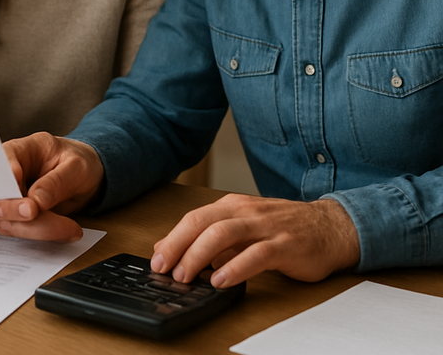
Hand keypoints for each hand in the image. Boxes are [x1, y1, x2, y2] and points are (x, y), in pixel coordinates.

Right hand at [0, 132, 104, 241]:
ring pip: (9, 221)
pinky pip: (21, 231)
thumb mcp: (77, 167)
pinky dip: (43, 235)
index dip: (7, 183)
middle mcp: (11, 173)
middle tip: (37, 215)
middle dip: (18, 214)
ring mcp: (12, 196)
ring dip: (38, 229)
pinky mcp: (19, 217)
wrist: (88, 176)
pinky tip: (67, 230)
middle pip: (0, 196)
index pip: (2, 162)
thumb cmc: (80, 164)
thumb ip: (56, 182)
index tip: (25, 203)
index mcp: (22, 150)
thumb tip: (35, 201)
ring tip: (70, 227)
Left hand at [150, 193, 360, 287]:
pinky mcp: (284, 245)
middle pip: (202, 223)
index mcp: (232, 206)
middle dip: (178, 245)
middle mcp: (245, 211)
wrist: (330, 227)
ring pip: (223, 234)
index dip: (172, 239)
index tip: (155, 259)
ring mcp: (265, 227)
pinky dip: (235, 268)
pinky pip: (255, 255)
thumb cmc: (282, 229)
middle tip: (163, 268)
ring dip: (200, 255)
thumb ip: (210, 237)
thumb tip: (171, 248)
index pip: (193, 218)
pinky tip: (221, 281)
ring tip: (185, 276)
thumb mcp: (242, 228)